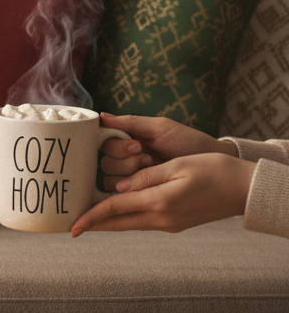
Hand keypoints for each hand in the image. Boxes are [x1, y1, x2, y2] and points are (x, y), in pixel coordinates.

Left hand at [71, 152, 255, 235]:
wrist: (244, 189)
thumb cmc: (214, 170)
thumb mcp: (178, 165)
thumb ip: (145, 177)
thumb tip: (119, 188)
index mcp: (159, 201)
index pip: (114, 209)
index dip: (90, 217)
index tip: (71, 227)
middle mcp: (161, 218)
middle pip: (117, 224)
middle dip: (93, 226)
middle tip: (70, 228)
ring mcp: (168, 224)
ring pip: (128, 225)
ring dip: (108, 223)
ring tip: (87, 219)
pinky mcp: (174, 224)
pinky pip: (141, 222)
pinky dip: (125, 219)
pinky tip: (116, 214)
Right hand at [97, 113, 237, 191]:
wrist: (212, 164)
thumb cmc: (188, 141)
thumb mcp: (160, 128)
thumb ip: (130, 122)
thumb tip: (101, 117)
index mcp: (129, 142)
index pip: (105, 144)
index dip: (117, 147)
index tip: (137, 146)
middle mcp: (126, 161)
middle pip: (105, 163)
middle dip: (126, 161)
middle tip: (148, 158)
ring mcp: (132, 179)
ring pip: (110, 180)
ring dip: (130, 175)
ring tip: (153, 171)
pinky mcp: (140, 195)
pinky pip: (121, 196)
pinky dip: (132, 190)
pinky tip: (148, 185)